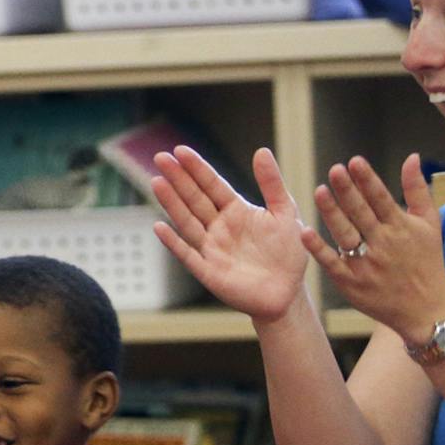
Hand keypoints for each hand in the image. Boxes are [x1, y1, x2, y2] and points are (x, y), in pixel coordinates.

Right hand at [150, 146, 310, 322]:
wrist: (288, 293)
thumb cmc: (288, 253)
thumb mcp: (286, 213)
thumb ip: (272, 184)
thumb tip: (261, 151)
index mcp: (236, 211)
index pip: (212, 185)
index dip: (197, 168)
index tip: (180, 150)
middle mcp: (218, 227)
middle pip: (194, 199)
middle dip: (178, 179)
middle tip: (160, 158)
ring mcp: (210, 248)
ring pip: (187, 221)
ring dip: (171, 203)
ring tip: (156, 181)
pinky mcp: (208, 271)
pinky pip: (188, 254)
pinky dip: (173, 242)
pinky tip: (158, 227)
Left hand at [305, 153, 444, 344]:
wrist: (426, 309)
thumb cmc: (426, 259)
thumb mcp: (430, 223)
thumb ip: (417, 190)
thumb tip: (412, 157)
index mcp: (401, 228)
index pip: (382, 199)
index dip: (368, 180)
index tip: (354, 161)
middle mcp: (384, 244)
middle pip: (362, 214)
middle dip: (348, 191)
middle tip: (334, 170)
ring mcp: (366, 264)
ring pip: (346, 234)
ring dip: (332, 213)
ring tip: (319, 191)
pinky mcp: (351, 282)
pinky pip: (332, 262)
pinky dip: (318, 248)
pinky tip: (305, 231)